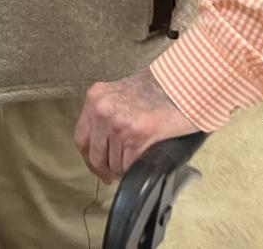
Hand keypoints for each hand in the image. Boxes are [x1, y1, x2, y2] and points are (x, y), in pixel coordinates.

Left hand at [73, 69, 197, 182]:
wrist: (182, 85)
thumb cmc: (157, 89)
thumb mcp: (120, 94)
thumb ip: (107, 113)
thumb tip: (102, 143)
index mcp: (95, 97)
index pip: (81, 136)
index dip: (88, 156)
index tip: (95, 166)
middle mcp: (102, 110)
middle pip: (93, 153)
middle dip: (102, 169)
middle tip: (110, 177)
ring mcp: (118, 123)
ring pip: (112, 161)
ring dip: (121, 170)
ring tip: (130, 168)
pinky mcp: (137, 135)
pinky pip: (128, 164)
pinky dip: (133, 171)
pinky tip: (139, 167)